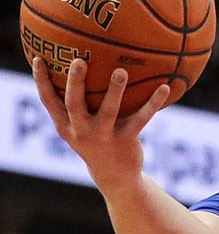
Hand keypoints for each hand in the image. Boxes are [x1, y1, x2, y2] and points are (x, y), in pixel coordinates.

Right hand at [32, 57, 168, 190]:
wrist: (114, 175)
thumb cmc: (95, 141)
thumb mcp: (79, 127)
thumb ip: (76, 105)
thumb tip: (79, 68)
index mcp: (65, 125)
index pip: (48, 101)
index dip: (40, 80)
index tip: (39, 58)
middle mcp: (81, 130)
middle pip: (74, 104)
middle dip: (76, 82)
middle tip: (79, 61)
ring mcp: (103, 136)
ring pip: (108, 111)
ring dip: (115, 90)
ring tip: (121, 71)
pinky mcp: (126, 140)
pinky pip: (141, 118)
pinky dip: (153, 103)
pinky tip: (164, 87)